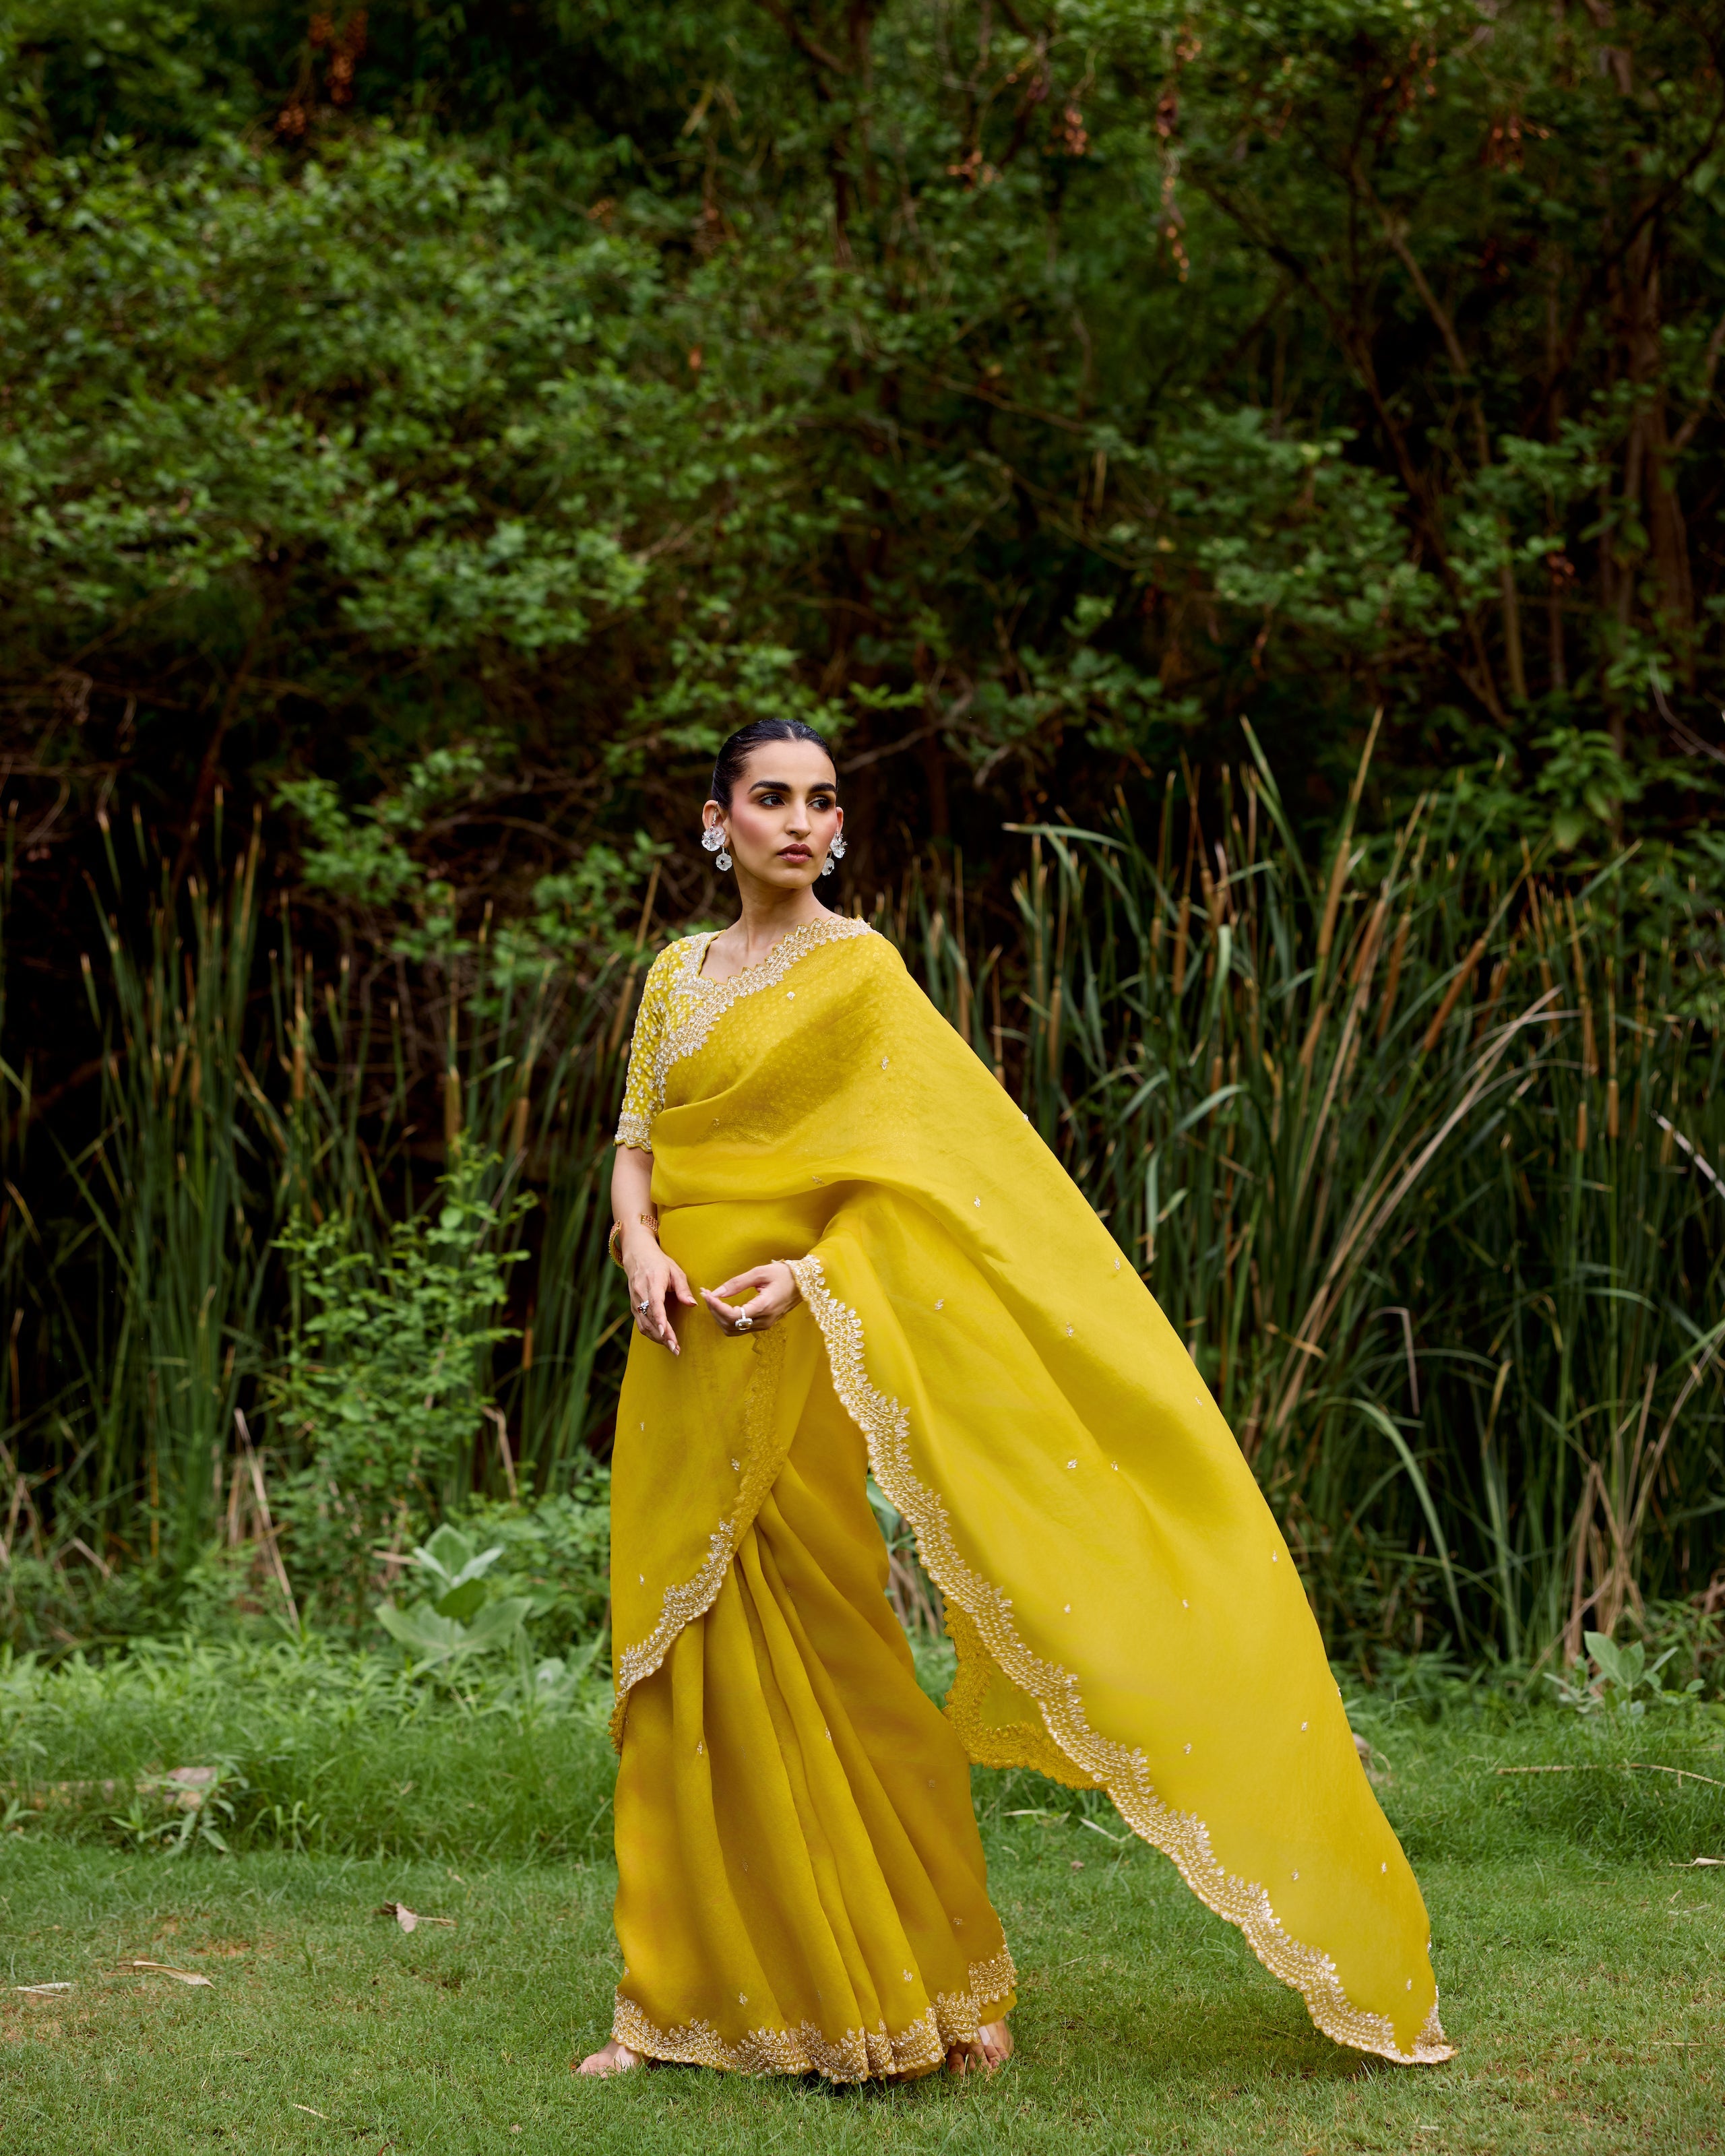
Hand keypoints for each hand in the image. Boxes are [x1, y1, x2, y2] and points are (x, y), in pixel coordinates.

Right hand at [625, 1233, 694, 1354]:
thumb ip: (683, 1288)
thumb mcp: (675, 1271)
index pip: (655, 1303)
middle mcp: (640, 1293)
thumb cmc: (659, 1263)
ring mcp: (635, 1301)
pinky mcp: (634, 1306)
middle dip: (662, 1335)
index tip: (665, 1332)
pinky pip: (641, 1323)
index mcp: (652, 1282)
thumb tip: (692, 1304)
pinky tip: (662, 1340)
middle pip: (650, 1318)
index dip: (660, 1319)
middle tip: (675, 1348)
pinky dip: (651, 1333)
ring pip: (644, 1324)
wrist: (638, 1256)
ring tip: (672, 1347)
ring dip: (657, 1338)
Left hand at [701, 1261, 800, 1336]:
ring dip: (719, 1317)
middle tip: (707, 1294)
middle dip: (714, 1311)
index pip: (732, 1315)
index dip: (716, 1306)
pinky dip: (728, 1319)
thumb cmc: (784, 1274)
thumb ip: (737, 1283)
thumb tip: (716, 1292)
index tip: (707, 1294)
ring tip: (713, 1300)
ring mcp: (765, 1325)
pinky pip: (740, 1328)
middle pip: (730, 1325)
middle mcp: (764, 1320)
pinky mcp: (764, 1324)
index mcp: (764, 1306)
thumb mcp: (760, 1273)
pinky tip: (724, 1306)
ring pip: (733, 1330)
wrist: (805, 1282)